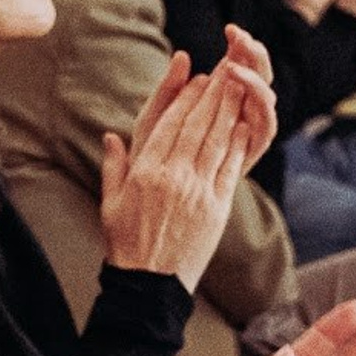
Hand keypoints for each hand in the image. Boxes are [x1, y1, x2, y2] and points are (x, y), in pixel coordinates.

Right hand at [98, 30, 278, 289]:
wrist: (149, 285)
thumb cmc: (126, 244)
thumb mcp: (110, 203)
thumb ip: (113, 167)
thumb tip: (111, 137)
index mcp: (145, 172)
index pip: (168, 124)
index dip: (184, 97)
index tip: (196, 77)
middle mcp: (173, 177)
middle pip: (196, 125)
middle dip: (212, 95)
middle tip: (226, 70)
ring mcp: (198, 191)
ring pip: (216, 141)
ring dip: (229, 111)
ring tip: (239, 87)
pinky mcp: (217, 207)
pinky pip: (230, 168)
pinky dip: (238, 143)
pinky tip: (245, 125)